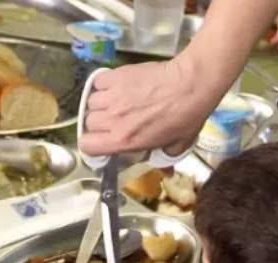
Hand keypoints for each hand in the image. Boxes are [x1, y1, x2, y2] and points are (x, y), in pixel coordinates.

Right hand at [79, 55, 216, 156]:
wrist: (190, 85)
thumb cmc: (186, 116)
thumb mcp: (176, 146)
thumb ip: (164, 159)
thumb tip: (165, 170)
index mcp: (124, 140)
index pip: (87, 145)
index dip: (91, 144)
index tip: (100, 140)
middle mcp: (113, 119)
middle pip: (88, 122)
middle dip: (98, 123)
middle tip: (114, 120)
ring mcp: (113, 96)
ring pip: (91, 102)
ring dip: (100, 104)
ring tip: (115, 102)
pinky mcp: (117, 76)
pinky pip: (98, 82)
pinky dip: (103, 85)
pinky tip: (115, 87)